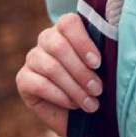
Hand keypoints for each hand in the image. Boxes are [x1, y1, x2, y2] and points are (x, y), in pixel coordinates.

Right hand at [15, 13, 102, 136]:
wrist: (76, 113)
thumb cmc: (92, 81)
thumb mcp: (100, 65)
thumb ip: (101, 52)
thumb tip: (112, 46)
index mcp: (66, 27)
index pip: (69, 23)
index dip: (83, 43)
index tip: (97, 63)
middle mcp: (47, 38)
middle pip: (59, 47)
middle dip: (81, 71)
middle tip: (98, 89)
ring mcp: (33, 57)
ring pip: (51, 68)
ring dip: (74, 87)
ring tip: (90, 102)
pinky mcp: (23, 79)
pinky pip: (40, 85)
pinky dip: (60, 96)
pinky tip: (73, 104)